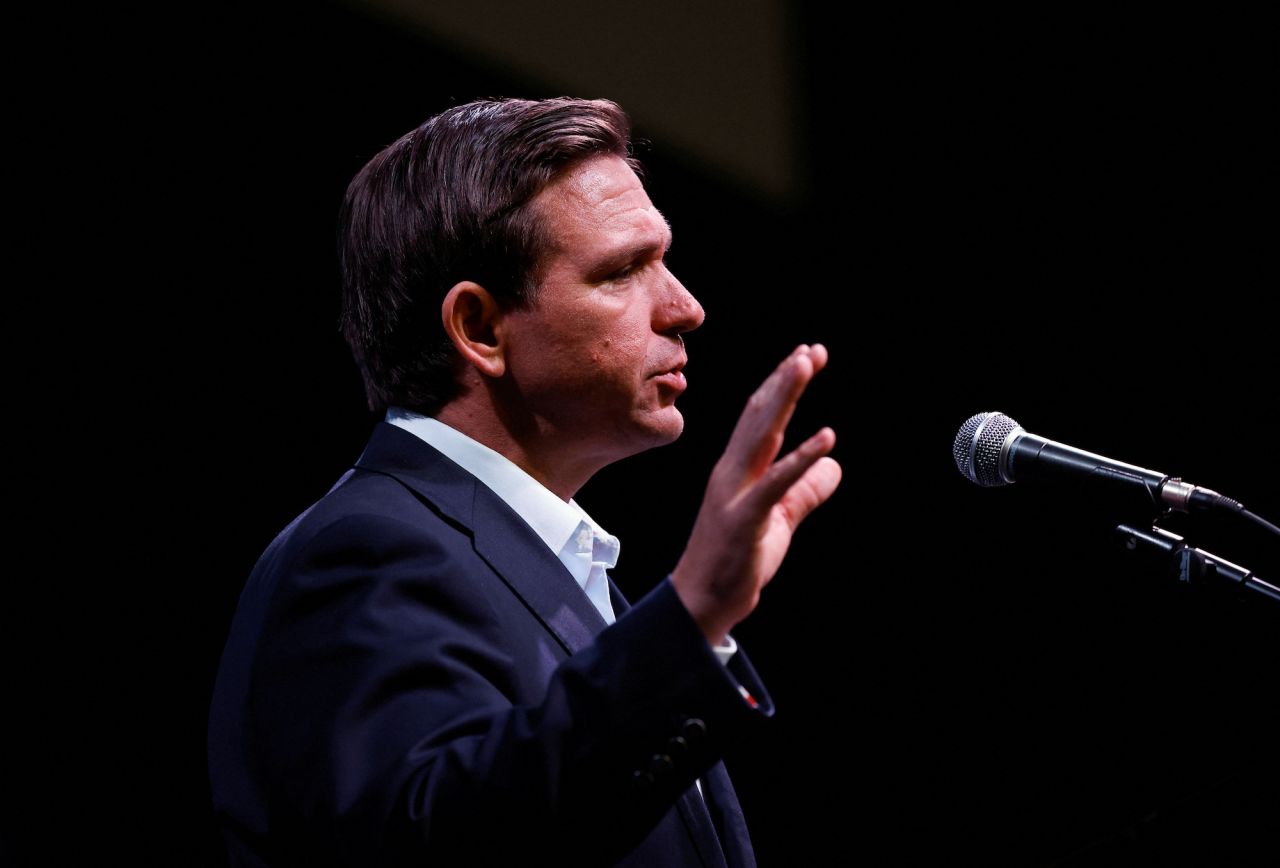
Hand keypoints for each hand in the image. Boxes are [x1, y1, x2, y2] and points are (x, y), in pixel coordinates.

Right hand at [672, 344, 841, 644]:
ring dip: (785, 396)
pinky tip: (825, 438)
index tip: (805, 356)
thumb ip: (805, 491)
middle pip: (760, 415)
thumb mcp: (779, 520)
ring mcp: (735, 493)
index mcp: (737, 470)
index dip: (782, 386)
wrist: (701, 602)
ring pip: (762, 434)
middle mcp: (731, 473)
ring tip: (806, 364)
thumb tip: (834, 464)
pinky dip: (801, 458)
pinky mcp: (745, 518)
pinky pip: (775, 483)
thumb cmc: (734, 562)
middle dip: (785, 379)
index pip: (760, 418)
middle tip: (811, 349)